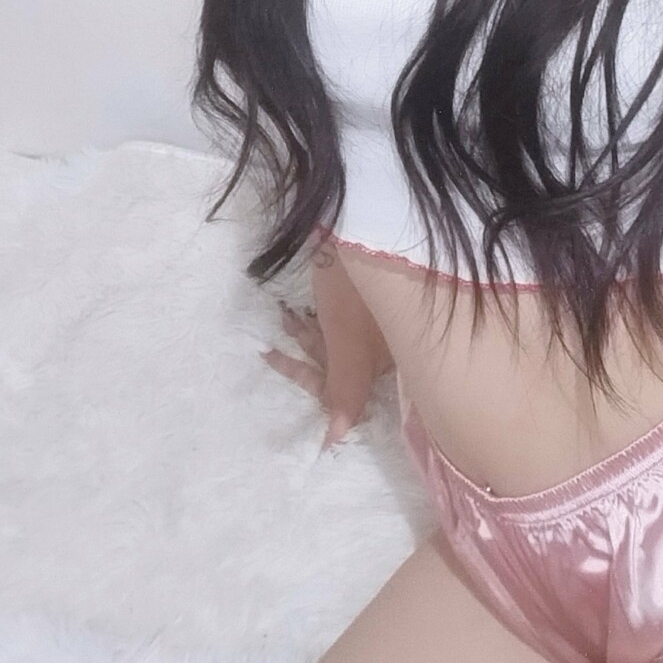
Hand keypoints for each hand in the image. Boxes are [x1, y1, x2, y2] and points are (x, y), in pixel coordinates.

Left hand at [261, 301, 379, 454]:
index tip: (308, 432)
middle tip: (270, 354)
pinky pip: (337, 323)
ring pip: (336, 343)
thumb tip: (335, 441)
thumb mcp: (347, 344)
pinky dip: (314, 321)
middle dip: (307, 365)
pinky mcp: (365, 299)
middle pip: (343, 371)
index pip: (358, 400)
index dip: (332, 412)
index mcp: (391, 361)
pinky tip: (295, 309)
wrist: (361, 222)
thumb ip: (346, 392)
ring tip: (281, 319)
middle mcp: (389, 346)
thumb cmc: (354, 290)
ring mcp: (378, 322)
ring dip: (305, 337)